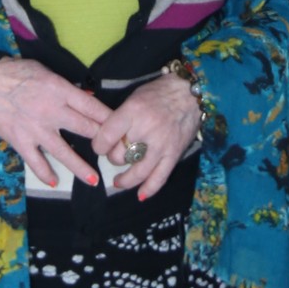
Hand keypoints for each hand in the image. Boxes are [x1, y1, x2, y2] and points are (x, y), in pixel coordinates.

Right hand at [0, 58, 109, 188]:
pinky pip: (36, 162)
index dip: (108, 119)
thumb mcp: (46, 72)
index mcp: (60, 90)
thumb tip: (89, 98)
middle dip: (102, 142)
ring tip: (93, 180)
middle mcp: (52, 111)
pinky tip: (55, 181)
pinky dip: (45, 173)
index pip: (92, 107)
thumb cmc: (18, 73)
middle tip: (114, 155)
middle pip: (84, 129)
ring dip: (80, 167)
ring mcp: (37, 129)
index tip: (121, 129)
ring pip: (64, 152)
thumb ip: (67, 88)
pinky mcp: (21, 142)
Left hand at [91, 73, 201, 199]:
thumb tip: (105, 136)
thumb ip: (121, 117)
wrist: (190, 94)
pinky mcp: (174, 155)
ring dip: (125, 180)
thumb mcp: (134, 97)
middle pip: (120, 156)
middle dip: (113, 158)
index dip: (98, 145)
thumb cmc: (159, 92)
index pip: (107, 136)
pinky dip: (149, 189)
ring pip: (137, 172)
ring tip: (118, 181)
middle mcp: (146, 129)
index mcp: (133, 111)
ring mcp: (161, 145)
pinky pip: (160, 178)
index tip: (99, 146)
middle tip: (114, 154)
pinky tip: (140, 195)